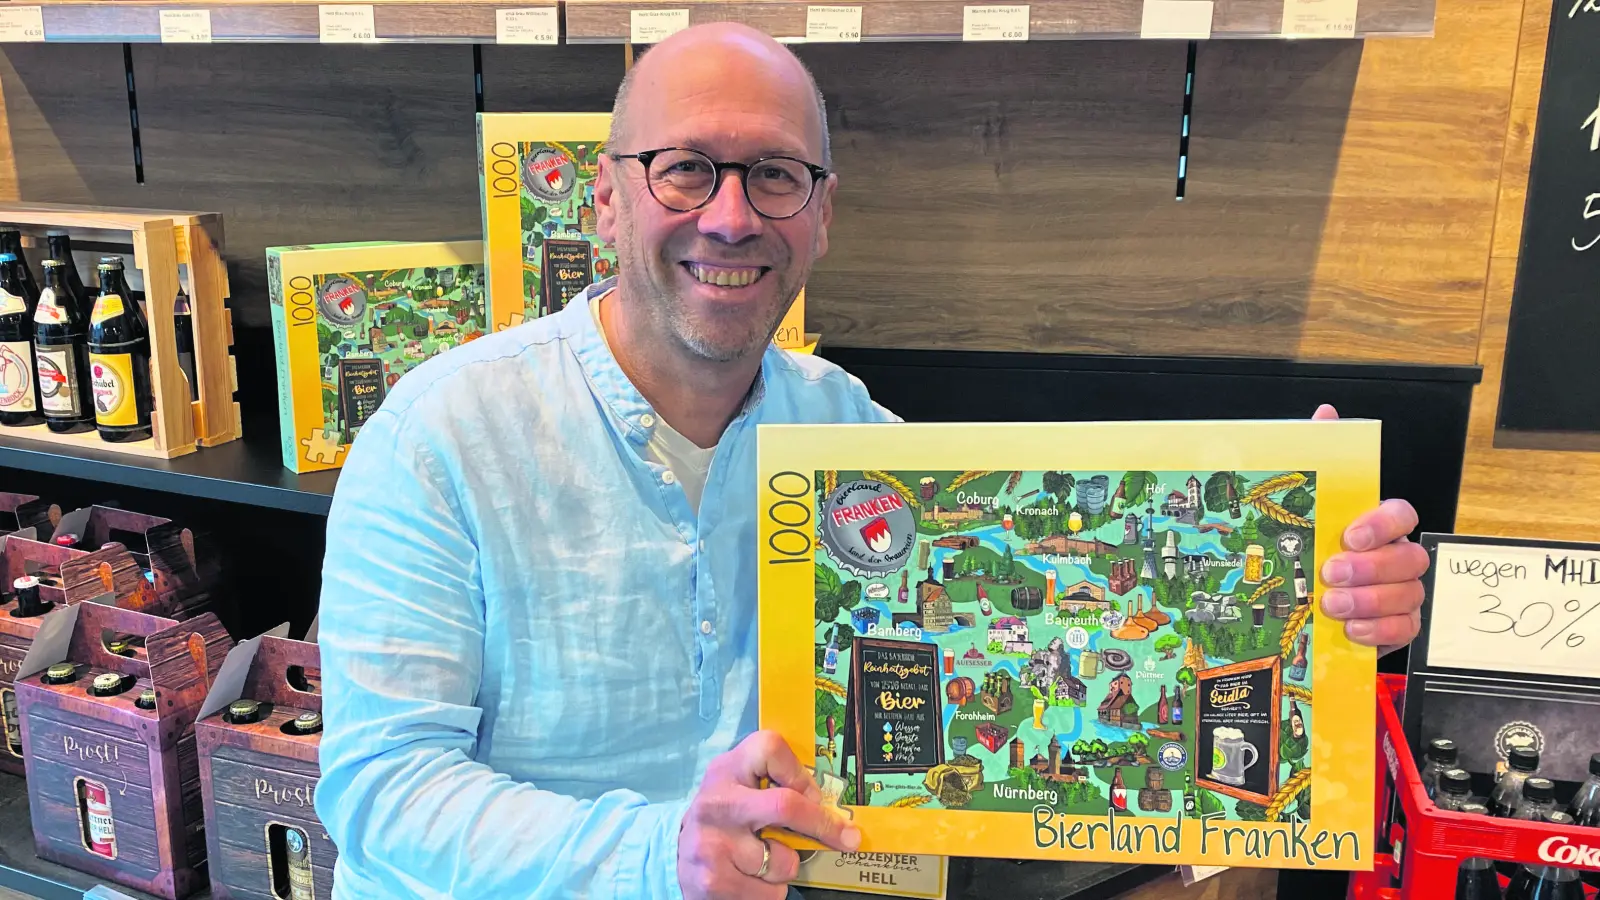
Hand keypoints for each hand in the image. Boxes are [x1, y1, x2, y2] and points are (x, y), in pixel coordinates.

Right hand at [679, 731, 860, 899]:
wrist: (676, 858)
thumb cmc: (724, 820)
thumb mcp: (740, 789)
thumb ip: (773, 786)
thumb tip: (828, 805)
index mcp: (727, 770)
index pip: (770, 748)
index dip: (800, 773)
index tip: (814, 795)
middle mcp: (717, 802)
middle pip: (785, 804)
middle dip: (823, 825)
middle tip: (847, 838)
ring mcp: (713, 843)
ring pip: (783, 860)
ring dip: (786, 867)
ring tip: (763, 860)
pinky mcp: (713, 881)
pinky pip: (771, 891)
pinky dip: (770, 890)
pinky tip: (750, 879)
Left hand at [1312, 404, 1429, 654]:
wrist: (1309, 600)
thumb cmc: (1316, 546)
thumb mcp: (1311, 502)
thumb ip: (1322, 455)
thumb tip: (1327, 413)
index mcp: (1379, 525)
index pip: (1402, 514)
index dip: (1382, 524)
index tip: (1350, 535)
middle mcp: (1397, 555)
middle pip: (1408, 558)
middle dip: (1372, 569)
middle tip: (1332, 574)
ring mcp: (1403, 591)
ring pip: (1408, 594)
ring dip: (1371, 601)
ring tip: (1333, 605)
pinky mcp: (1399, 625)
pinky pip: (1406, 629)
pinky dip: (1381, 631)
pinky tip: (1352, 630)